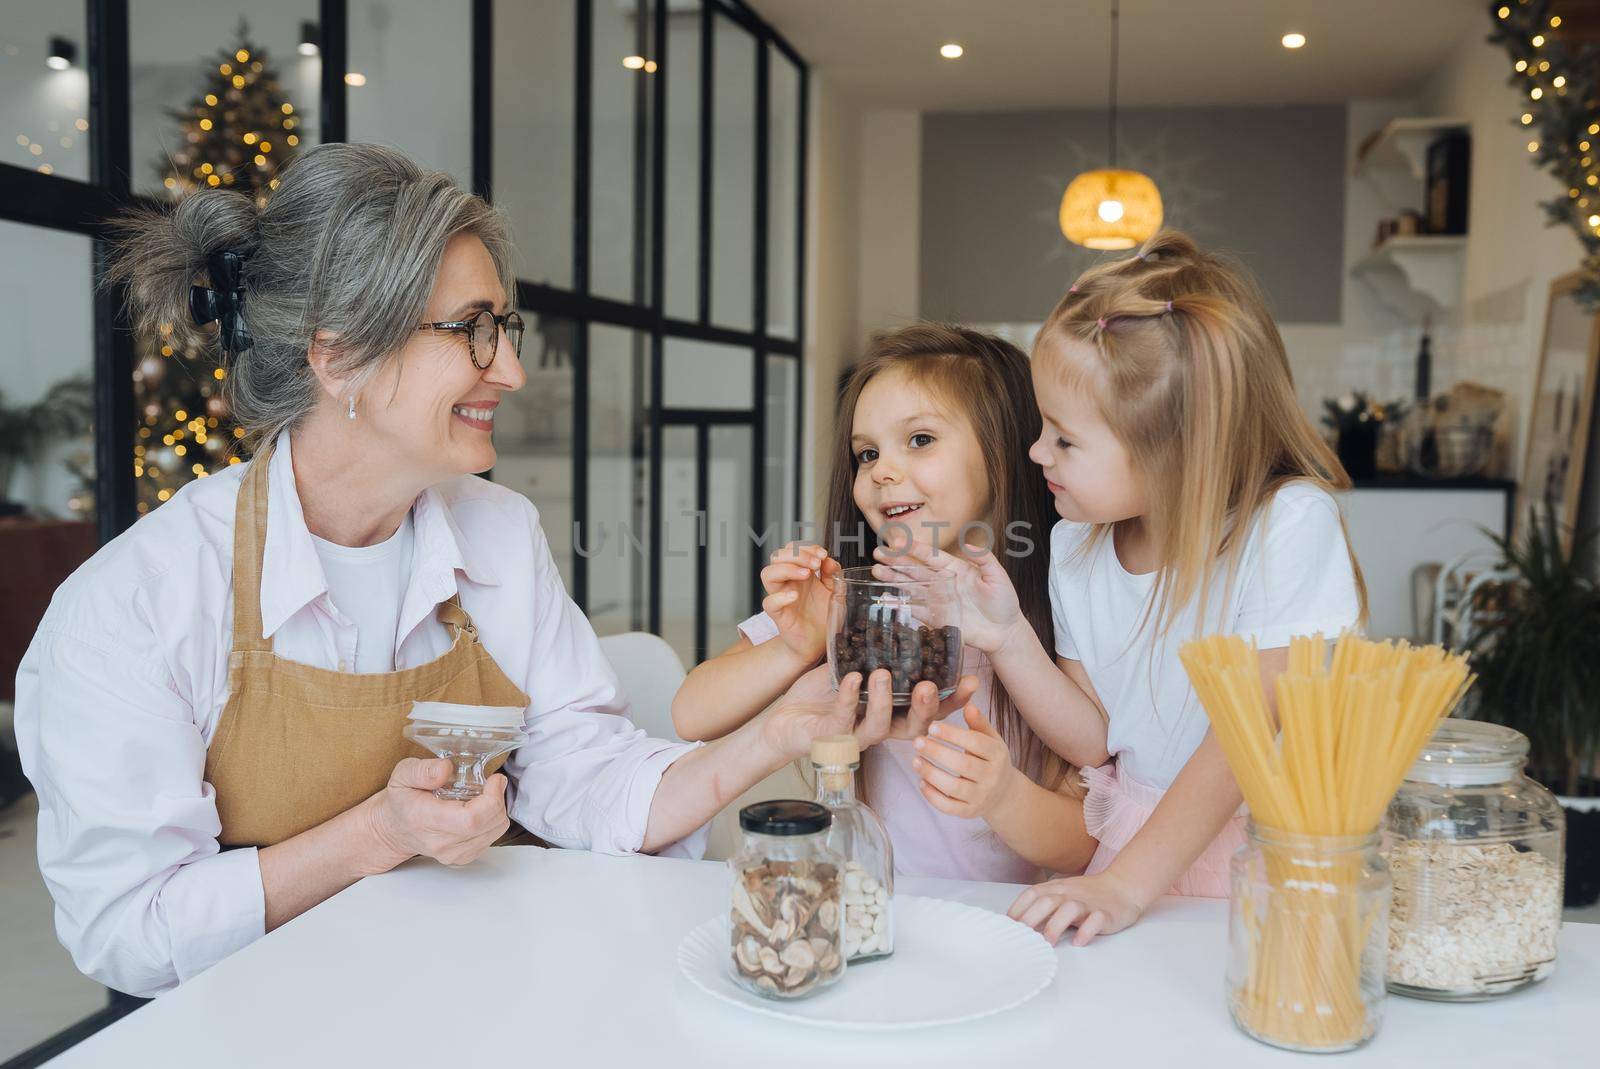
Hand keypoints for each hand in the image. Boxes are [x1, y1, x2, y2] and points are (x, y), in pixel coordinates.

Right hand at [364, 757, 510, 870]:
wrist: (396, 828)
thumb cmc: (402, 800)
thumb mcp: (403, 774)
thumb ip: (423, 770)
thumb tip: (445, 769)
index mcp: (425, 819)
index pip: (470, 819)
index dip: (492, 798)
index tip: (493, 780)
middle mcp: (440, 842)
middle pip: (488, 825)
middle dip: (498, 800)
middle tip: (491, 784)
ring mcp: (452, 854)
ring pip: (495, 832)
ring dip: (497, 810)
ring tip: (483, 796)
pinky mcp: (463, 858)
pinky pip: (492, 838)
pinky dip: (493, 821)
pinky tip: (479, 811)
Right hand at [759, 542, 838, 664]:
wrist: (817, 644)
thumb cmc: (823, 617)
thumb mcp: (835, 592)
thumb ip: (834, 575)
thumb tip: (829, 561)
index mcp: (800, 573)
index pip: (792, 549)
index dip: (806, 547)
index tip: (823, 555)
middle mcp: (788, 582)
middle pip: (777, 556)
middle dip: (797, 554)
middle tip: (815, 563)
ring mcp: (781, 597)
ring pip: (767, 574)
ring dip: (787, 569)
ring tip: (807, 574)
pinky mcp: (779, 615)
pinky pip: (769, 602)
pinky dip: (780, 597)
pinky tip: (794, 596)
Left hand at [761, 667, 979, 758]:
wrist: (784, 720)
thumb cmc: (821, 695)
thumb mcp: (852, 666)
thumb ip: (874, 650)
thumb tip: (897, 616)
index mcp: (891, 711)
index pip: (930, 710)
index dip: (952, 700)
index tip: (971, 681)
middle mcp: (879, 726)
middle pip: (914, 727)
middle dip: (927, 708)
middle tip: (929, 686)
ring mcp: (855, 734)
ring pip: (880, 726)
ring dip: (884, 700)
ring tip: (883, 674)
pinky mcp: (830, 736)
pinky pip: (842, 719)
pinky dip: (847, 698)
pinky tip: (850, 679)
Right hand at [872, 537, 1023, 654]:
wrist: (1004, 631)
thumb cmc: (1004, 601)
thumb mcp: (998, 576)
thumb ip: (984, 559)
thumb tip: (969, 544)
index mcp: (955, 568)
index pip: (931, 556)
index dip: (914, 548)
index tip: (898, 542)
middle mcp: (942, 581)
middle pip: (915, 569)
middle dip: (897, 561)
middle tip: (878, 553)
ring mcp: (937, 599)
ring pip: (911, 586)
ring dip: (893, 579)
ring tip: (876, 571)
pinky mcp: (936, 617)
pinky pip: (915, 609)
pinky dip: (900, 604)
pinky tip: (885, 597)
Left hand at [911, 704, 1019, 819]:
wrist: (1004, 793)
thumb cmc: (991, 759)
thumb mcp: (990, 739)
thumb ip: (978, 723)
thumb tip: (968, 704)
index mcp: (997, 755)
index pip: (975, 743)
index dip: (953, 734)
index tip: (932, 727)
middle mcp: (992, 777)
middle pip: (963, 765)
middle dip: (937, 752)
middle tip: (917, 741)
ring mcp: (981, 797)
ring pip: (954, 788)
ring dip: (931, 774)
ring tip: (915, 760)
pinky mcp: (969, 812)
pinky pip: (949, 807)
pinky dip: (933, 796)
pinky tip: (921, 782)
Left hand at [1006, 871, 1145, 946]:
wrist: (1123, 887)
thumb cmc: (1087, 895)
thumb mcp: (1062, 894)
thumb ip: (1043, 904)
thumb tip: (1018, 923)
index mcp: (1057, 888)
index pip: (1033, 894)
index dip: (1018, 909)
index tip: (1007, 926)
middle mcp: (1070, 893)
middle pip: (1047, 901)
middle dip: (1031, 918)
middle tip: (1022, 936)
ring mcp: (1088, 903)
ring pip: (1070, 909)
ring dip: (1056, 925)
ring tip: (1048, 942)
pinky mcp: (1106, 914)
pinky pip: (1096, 920)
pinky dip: (1087, 931)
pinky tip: (1079, 942)